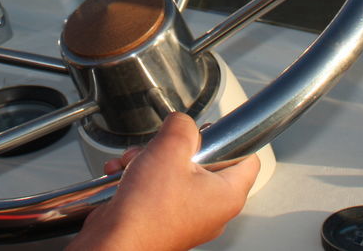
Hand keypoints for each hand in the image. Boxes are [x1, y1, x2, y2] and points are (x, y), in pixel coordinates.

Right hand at [70, 112, 259, 250]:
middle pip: (204, 161)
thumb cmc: (148, 211)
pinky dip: (140, 177)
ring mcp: (188, 216)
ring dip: (151, 159)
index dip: (229, 137)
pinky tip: (124, 176)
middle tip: (162, 146)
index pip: (247, 157)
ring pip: (176, 172)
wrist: (115, 242)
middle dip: (174, 147)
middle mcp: (212, 209)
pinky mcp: (165, 220)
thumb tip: (182, 123)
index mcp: (227, 195)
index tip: (209, 129)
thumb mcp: (170, 149)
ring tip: (135, 162)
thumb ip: (182, 126)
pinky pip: (158, 188)